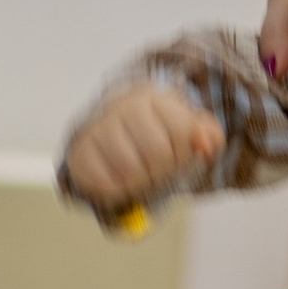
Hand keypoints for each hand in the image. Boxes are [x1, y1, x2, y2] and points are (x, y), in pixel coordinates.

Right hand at [59, 82, 220, 227]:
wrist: (108, 131)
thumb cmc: (155, 133)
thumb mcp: (186, 129)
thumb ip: (208, 135)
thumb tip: (206, 146)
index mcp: (153, 98)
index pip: (181, 130)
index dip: (185, 153)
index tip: (177, 155)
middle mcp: (122, 107)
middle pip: (157, 153)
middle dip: (163, 170)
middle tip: (157, 170)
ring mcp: (97, 128)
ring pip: (130, 171)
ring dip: (140, 182)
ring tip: (139, 174)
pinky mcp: (79, 152)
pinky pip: (103, 183)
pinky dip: (116, 190)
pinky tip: (119, 180)